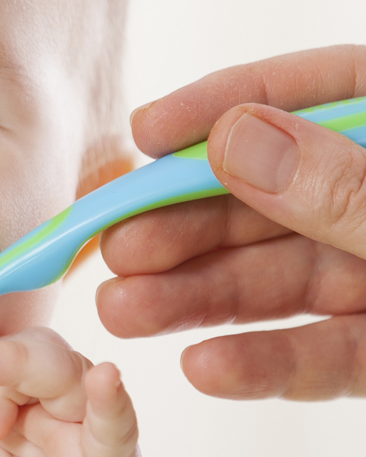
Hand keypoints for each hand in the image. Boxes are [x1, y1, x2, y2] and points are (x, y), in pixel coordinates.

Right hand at [97, 45, 365, 399]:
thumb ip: (345, 189)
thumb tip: (234, 139)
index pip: (322, 90)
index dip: (228, 104)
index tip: (147, 132)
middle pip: (279, 195)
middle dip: (188, 223)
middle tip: (114, 249)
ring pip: (288, 278)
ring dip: (201, 296)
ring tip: (123, 313)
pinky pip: (332, 353)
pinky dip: (270, 362)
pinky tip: (205, 366)